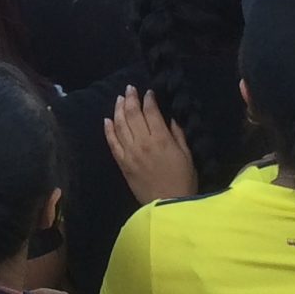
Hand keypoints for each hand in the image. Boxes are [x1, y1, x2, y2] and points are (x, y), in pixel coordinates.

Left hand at [105, 88, 198, 203]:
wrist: (168, 205)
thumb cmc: (183, 181)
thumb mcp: (187, 156)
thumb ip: (178, 135)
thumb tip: (171, 119)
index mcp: (162, 139)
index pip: (151, 112)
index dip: (148, 100)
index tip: (148, 92)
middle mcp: (143, 142)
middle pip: (133, 114)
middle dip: (131, 99)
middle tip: (130, 88)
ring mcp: (130, 152)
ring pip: (120, 125)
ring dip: (118, 109)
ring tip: (119, 98)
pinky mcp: (122, 163)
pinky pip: (112, 143)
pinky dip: (108, 129)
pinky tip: (107, 119)